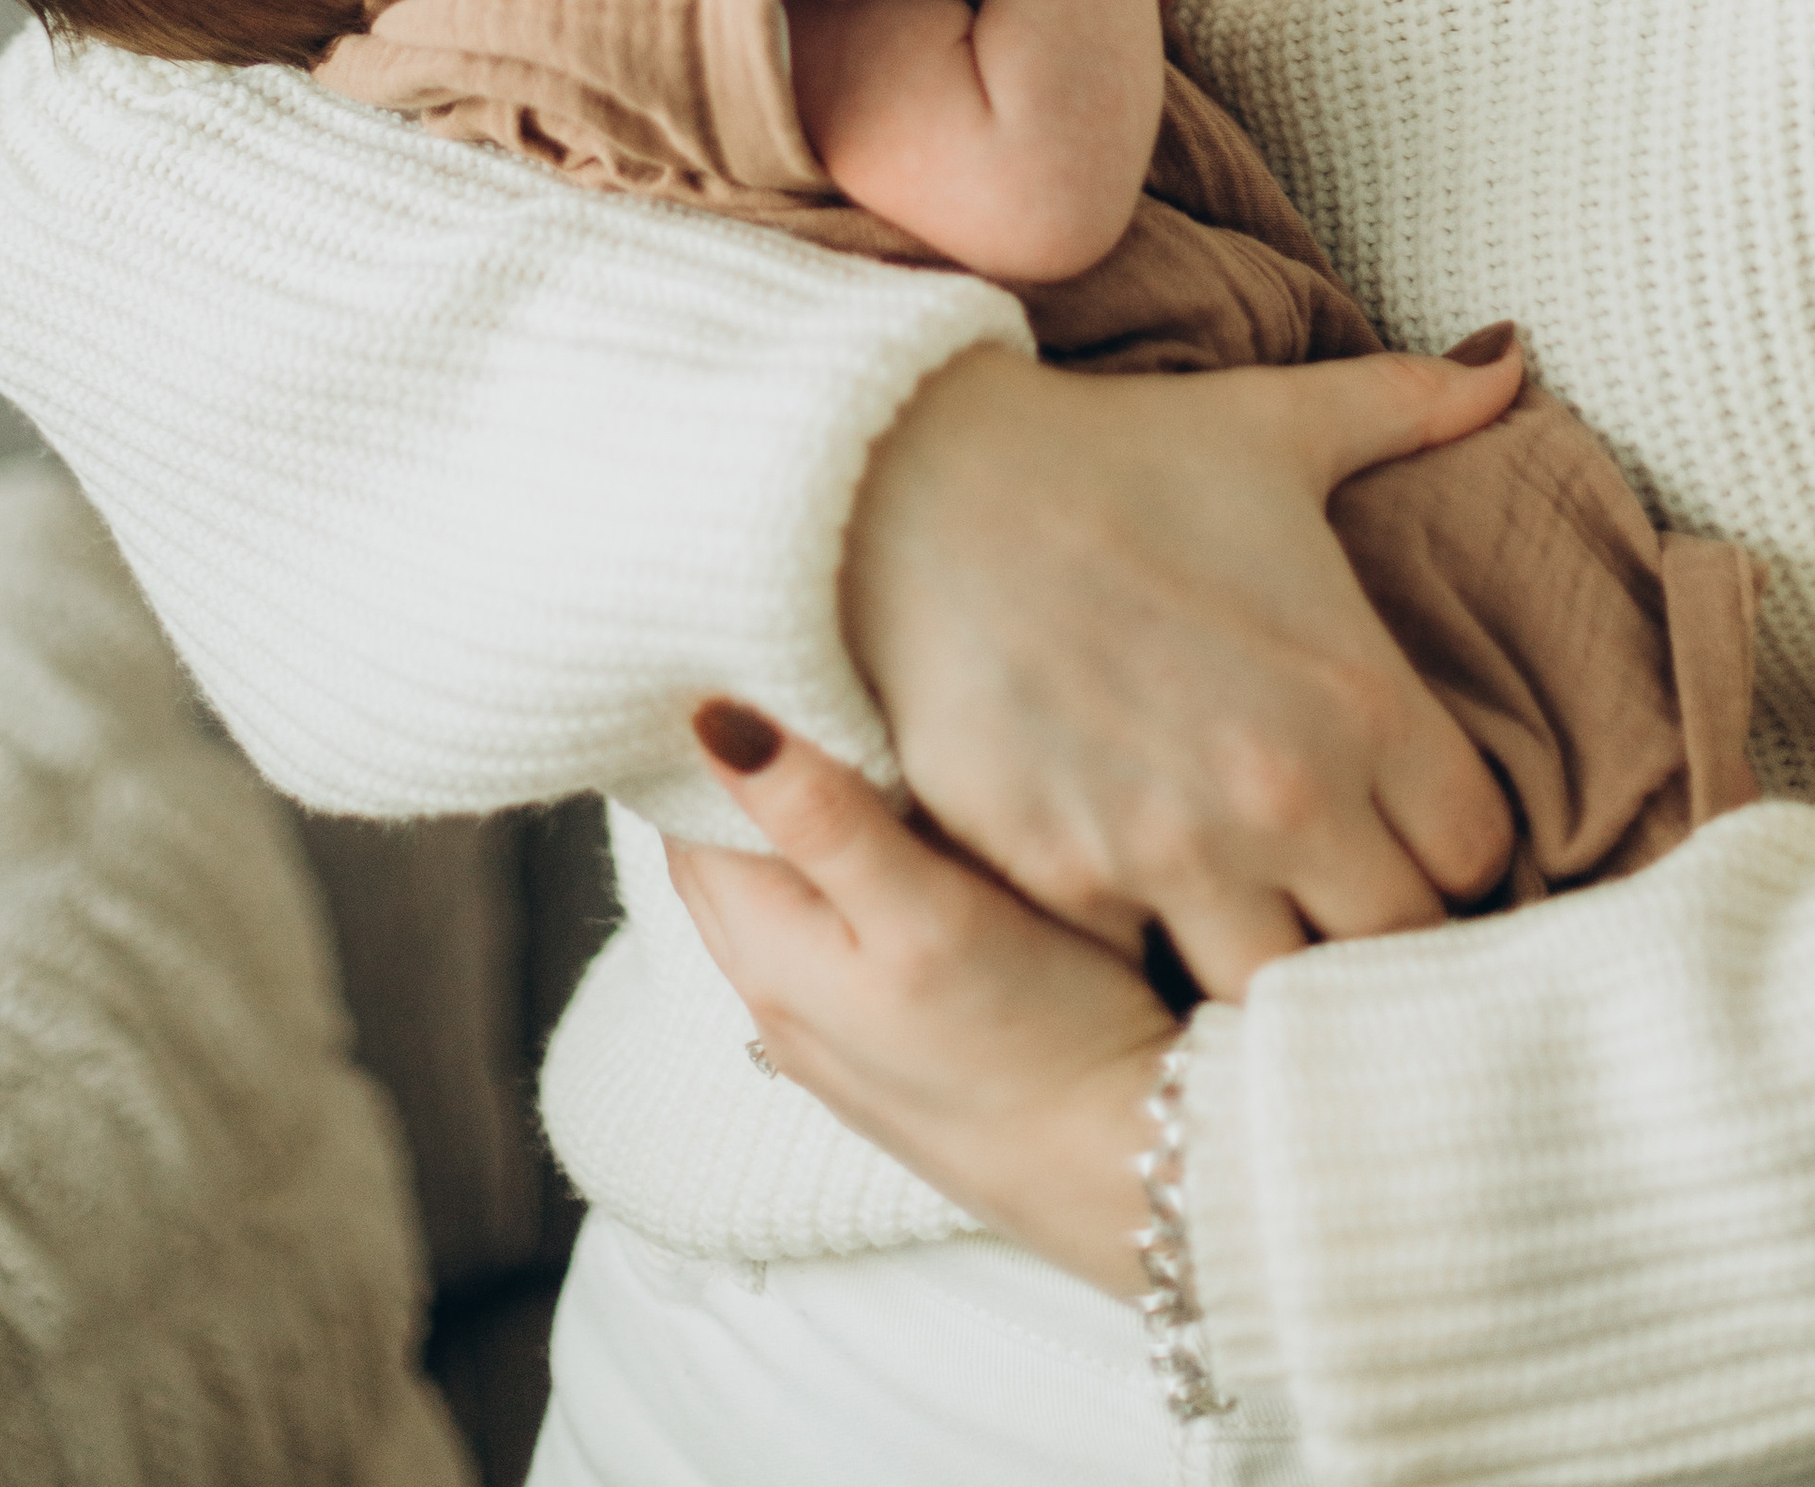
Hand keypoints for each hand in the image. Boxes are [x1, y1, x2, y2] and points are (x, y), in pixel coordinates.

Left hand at [668, 704, 1174, 1296]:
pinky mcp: (889, 1031)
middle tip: (784, 652)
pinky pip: (832, 917)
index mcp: (768, 958)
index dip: (700, 725)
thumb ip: (820, 820)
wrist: (1129, 1176)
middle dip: (737, 758)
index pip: (685, 812)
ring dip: (790, 805)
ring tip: (838, 709)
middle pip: (720, 845)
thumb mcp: (928, 917)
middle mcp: (778, 995)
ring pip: (778, 879)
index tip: (737, 639)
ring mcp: (832, 1021)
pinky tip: (900, 817)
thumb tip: (712, 719)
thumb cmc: (1037, 1044)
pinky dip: (841, 853)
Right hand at [842, 337, 1524, 996]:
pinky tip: (1139, 901)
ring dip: (1271, 957)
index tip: (1417, 824)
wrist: (914, 482)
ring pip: (1278, 993)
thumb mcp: (1272, 422)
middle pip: (1398, 947)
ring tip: (1250, 912)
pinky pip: (1141, 973)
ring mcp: (1172, 852)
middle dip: (1381, 921)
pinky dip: (1146, 952)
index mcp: (1360, 697)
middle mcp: (1285, 795)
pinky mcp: (1064, 882)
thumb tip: (1510, 363)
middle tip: (1340, 884)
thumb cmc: (1109, 452)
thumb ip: (1407, 406)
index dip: (1457, 844)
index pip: (1479, 852)